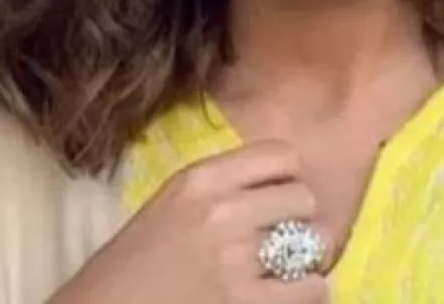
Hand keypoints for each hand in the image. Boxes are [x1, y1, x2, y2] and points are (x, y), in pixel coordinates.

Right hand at [50, 140, 330, 303]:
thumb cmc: (129, 266)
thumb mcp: (169, 206)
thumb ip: (218, 191)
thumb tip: (274, 190)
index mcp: (199, 180)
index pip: (281, 155)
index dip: (286, 179)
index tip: (276, 199)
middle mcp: (222, 210)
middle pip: (302, 197)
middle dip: (298, 220)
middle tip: (281, 240)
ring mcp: (236, 258)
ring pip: (314, 243)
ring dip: (304, 259)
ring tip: (284, 271)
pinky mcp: (246, 301)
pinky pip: (312, 288)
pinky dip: (308, 293)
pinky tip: (287, 296)